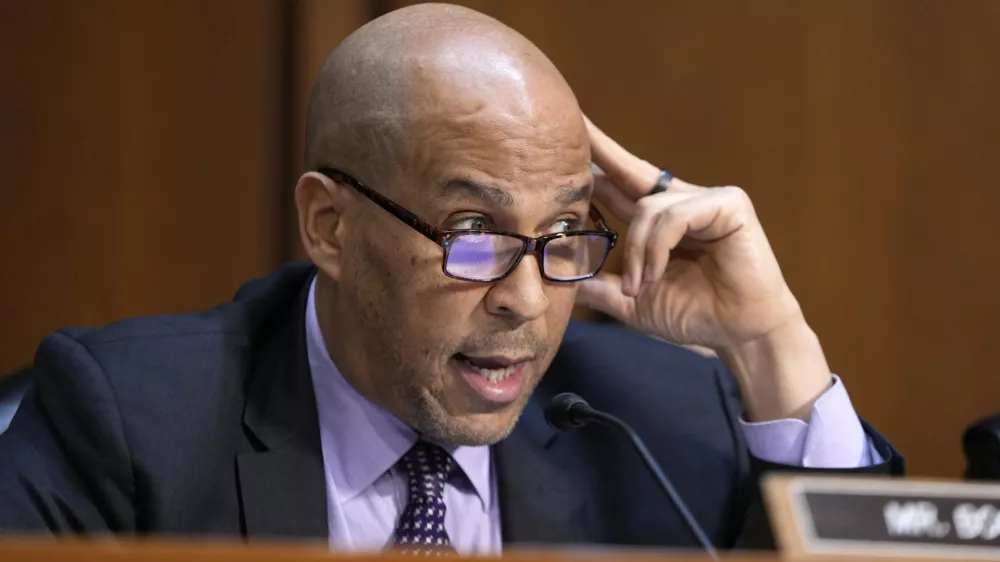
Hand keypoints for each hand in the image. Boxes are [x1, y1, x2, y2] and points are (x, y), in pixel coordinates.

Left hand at [577, 117, 831, 420]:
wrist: (740, 334)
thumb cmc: (695, 316)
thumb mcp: (633, 302)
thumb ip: (601, 289)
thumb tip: (559, 281)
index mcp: (659, 222)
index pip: (619, 187)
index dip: (596, 165)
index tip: (567, 142)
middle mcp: (681, 204)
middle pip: (632, 172)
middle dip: (604, 151)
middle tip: (577, 125)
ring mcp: (707, 200)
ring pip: (648, 207)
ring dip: (637, 250)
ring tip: (640, 283)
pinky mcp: (729, 204)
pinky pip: (675, 215)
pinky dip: (659, 246)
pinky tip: (657, 272)